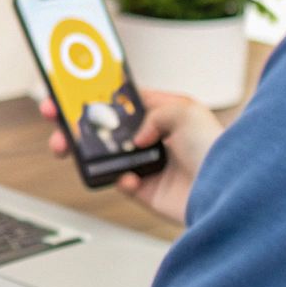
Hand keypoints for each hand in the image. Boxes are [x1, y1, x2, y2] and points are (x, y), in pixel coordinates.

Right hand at [39, 90, 221, 223]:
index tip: (71, 92)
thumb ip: (152, 112)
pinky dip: (115, 178)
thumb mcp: (184, 110)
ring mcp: (148, 163)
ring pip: (104, 154)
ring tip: (68, 149)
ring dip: (84, 151)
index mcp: (164, 111)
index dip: (96, 94)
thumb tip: (137, 135)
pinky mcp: (145, 190)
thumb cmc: (216, 149)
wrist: (229, 193)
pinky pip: (117, 182)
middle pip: (106, 126)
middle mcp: (155, 136)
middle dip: (77, 124)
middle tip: (56, 122)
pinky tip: (127, 177)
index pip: (122, 99)